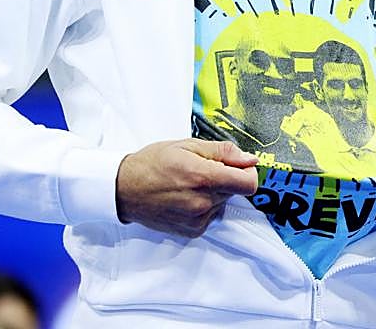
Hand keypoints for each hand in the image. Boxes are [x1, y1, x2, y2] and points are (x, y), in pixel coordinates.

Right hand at [115, 139, 258, 237]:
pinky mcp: (192, 230)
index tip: (237, 166)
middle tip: (202, 170)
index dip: (247, 172)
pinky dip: (204, 206)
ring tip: (189, 183)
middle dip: (225, 178)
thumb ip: (223, 152)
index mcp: (203, 177)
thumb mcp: (187, 145)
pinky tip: (185, 197)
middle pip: (235, 191)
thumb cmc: (153, 163)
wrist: (125, 189)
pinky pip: (211, 215)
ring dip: (213, 192)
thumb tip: (250, 159)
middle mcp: (203, 202)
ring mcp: (198, 219)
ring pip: (223, 203)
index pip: (249, 184)